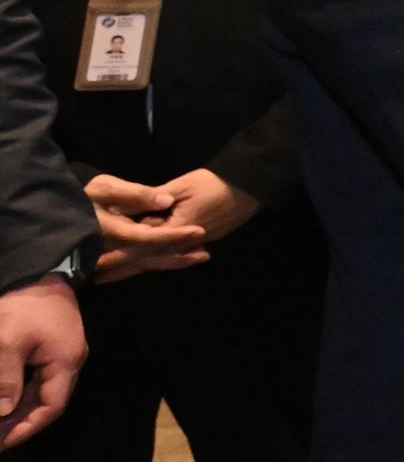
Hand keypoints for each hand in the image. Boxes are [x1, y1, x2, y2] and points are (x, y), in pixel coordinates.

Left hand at [0, 274, 85, 448]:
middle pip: (46, 401)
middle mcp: (68, 359)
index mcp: (65, 361)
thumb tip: (2, 412)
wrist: (36, 266)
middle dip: (17, 421)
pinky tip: (2, 394)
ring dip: (15, 406)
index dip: (24, 428)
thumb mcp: (7, 341)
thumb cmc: (21, 305)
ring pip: (39, 389)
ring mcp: (60, 350)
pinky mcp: (49, 342)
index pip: (50, 408)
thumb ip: (5, 379)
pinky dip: (16, 389)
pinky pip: (34, 375)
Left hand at [84, 168, 259, 282]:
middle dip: (122, 269)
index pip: (141, 247)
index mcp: (176, 230)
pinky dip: (158, 261)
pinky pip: (174, 255)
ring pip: (162, 260)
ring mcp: (195, 245)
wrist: (250, 186)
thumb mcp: (181, 186)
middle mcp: (184, 244)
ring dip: (138, 268)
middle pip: (149, 261)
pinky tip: (145, 264)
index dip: (117, 256)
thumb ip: (153, 199)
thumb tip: (125, 211)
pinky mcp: (203, 241)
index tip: (95, 264)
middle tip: (97, 279)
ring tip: (115, 275)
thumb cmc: (214, 182)